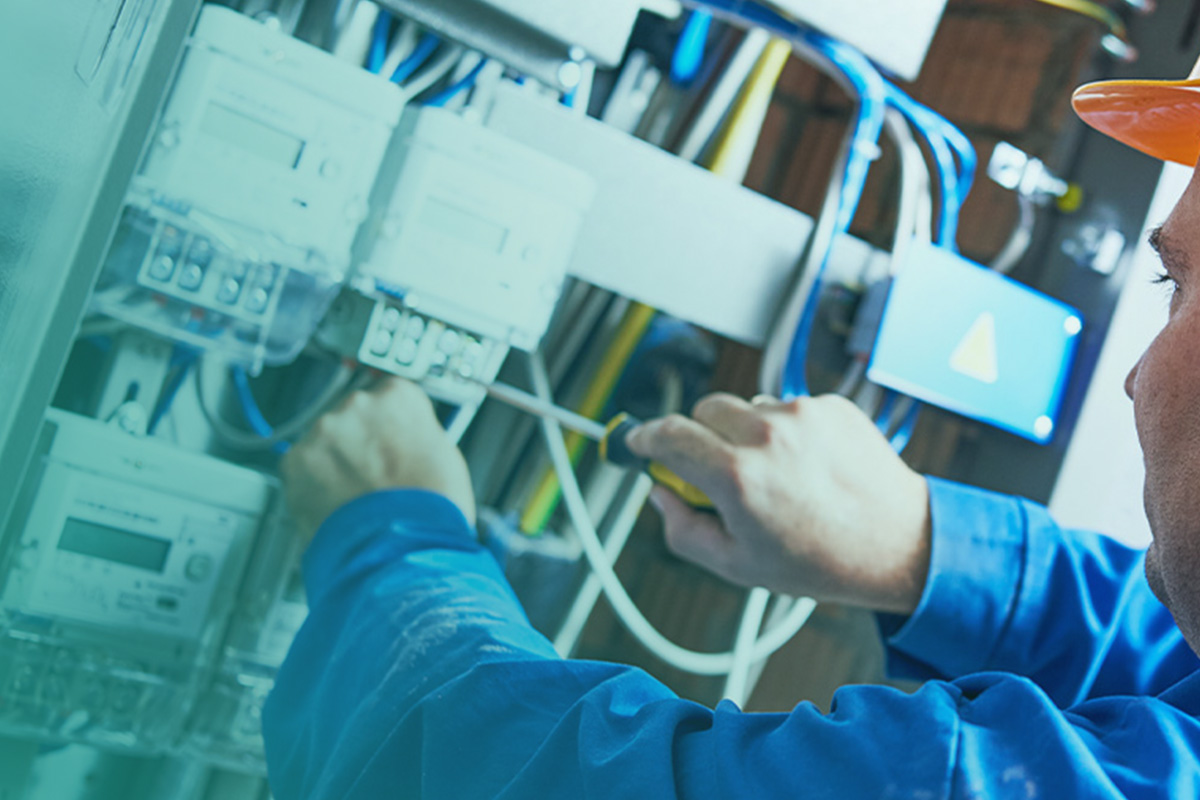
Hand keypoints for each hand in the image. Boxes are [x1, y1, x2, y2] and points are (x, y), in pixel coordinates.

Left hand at [281, 378, 475, 541]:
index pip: (389, 395)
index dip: (390, 425)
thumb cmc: (430, 508)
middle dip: (359, 441)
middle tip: (373, 474)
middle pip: (353, 415)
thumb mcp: (444, 455)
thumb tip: (406, 438)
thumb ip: (417, 434)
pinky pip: (301, 467)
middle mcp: (358, 404)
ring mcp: (324, 430)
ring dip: (335, 462)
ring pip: (325, 440)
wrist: (401, 548)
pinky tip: (336, 503)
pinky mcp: (296, 460)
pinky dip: (312, 484)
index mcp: (399, 396)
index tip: (388, 440)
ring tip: (355, 495)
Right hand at [626, 393, 930, 614]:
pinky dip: (786, 429)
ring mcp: (802, 414)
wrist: (899, 543)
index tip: (639, 442)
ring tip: (775, 475)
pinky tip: (807, 466)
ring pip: (746, 407)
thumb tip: (659, 495)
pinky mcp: (831, 404)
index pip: (667, 434)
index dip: (645, 437)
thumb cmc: (820, 561)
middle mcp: (766, 434)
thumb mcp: (737, 565)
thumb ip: (683, 529)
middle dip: (698, 436)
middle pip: (703, 411)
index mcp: (736, 475)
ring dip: (745, 432)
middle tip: (715, 470)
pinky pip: (787, 407)